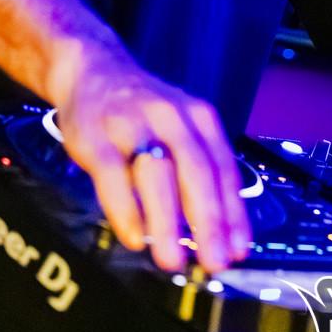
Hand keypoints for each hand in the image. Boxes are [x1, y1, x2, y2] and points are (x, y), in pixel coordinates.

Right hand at [48, 36, 251, 274]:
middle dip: (208, 221)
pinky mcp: (96, 136)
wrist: (92, 70)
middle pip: (196, 171)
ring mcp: (132, 124)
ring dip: (167, 221)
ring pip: (156, 174)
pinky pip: (112, 176)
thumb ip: (197, 170)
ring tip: (174, 259)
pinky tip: (135, 237)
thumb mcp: (181, 125)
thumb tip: (219, 229)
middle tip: (214, 261)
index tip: (239, 249)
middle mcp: (170, 116)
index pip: (223, 168)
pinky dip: (126, 210)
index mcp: (198, 117)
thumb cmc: (142, 109)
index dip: (233, 212)